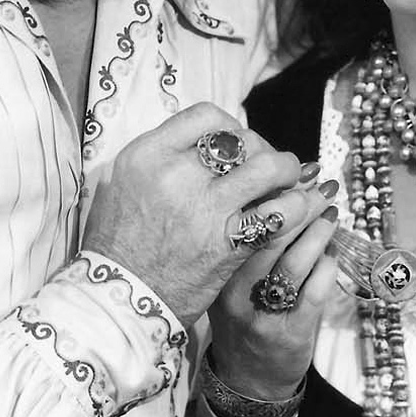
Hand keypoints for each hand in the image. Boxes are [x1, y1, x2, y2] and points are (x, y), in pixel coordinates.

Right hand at [80, 103, 330, 326]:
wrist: (120, 300)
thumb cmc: (117, 245)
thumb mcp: (119, 185)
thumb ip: (157, 158)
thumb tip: (195, 144)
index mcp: (147, 155)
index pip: (206, 116)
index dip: (231, 126)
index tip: (237, 143)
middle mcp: (177, 175)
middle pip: (242, 139)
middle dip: (263, 149)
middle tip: (268, 165)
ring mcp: (205, 209)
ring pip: (268, 168)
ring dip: (287, 171)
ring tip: (291, 179)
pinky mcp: (229, 243)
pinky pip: (279, 214)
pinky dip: (296, 207)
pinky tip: (298, 208)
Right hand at [207, 200, 339, 400]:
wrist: (247, 381)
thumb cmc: (242, 319)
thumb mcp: (230, 281)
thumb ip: (248, 245)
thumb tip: (283, 190)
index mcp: (216, 274)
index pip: (240, 224)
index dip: (268, 194)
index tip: (291, 172)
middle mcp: (233, 294)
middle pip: (268, 238)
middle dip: (300, 206)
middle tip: (321, 187)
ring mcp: (261, 316)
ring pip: (294, 262)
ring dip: (319, 232)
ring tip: (331, 212)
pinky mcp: (289, 334)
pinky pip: (314, 292)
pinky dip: (326, 266)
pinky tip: (331, 253)